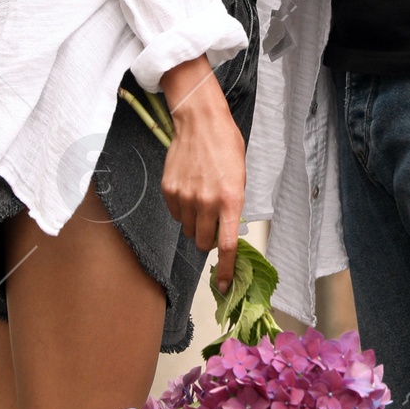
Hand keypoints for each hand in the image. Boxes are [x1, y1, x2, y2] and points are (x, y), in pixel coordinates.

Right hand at [160, 57, 245, 289]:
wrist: (200, 121)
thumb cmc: (226, 146)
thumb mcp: (240, 177)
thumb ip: (233, 206)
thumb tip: (225, 231)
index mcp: (231, 199)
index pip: (227, 245)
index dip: (226, 270)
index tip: (225, 286)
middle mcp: (206, 202)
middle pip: (202, 242)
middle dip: (208, 239)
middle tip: (213, 221)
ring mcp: (185, 197)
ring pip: (187, 229)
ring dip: (195, 223)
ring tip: (201, 198)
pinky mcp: (169, 190)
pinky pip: (175, 214)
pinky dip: (182, 209)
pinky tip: (189, 189)